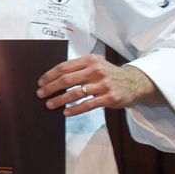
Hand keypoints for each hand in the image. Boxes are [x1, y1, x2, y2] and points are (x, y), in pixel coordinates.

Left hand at [37, 54, 162, 116]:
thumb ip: (78, 68)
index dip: (50, 75)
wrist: (134, 82)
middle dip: (51, 88)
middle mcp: (96, 71)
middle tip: (40, 94)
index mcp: (90, 60)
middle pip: (67, 80)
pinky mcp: (109, 98)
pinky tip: (66, 113)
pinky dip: (75, 110)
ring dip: (60, 100)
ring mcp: (104, 85)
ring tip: (49, 105)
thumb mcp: (96, 64)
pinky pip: (88, 105)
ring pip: (76, 93)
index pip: (64, 67)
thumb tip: (53, 77)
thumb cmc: (108, 74)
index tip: (40, 82)